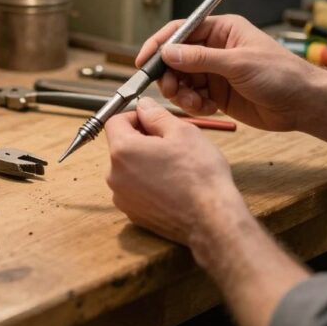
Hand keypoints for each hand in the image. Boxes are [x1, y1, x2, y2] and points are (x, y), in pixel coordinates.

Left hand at [105, 98, 248, 245]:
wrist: (211, 219)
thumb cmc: (199, 175)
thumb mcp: (182, 131)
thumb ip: (156, 115)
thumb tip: (144, 106)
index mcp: (123, 151)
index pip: (115, 121)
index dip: (135, 116)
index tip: (154, 121)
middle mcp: (115, 176)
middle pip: (121, 146)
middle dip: (142, 140)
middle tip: (171, 144)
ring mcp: (123, 198)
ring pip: (129, 168)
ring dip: (146, 162)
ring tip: (174, 167)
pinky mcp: (133, 214)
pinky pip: (135, 189)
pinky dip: (148, 183)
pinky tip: (172, 185)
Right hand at [138, 14, 324, 131]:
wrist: (303, 103)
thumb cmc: (281, 74)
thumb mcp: (239, 63)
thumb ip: (201, 59)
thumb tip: (169, 52)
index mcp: (222, 30)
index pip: (181, 31)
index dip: (160, 44)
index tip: (144, 60)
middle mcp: (216, 49)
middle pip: (177, 58)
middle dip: (169, 74)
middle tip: (170, 88)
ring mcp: (216, 72)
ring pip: (183, 80)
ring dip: (181, 92)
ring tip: (192, 101)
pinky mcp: (218, 93)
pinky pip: (194, 97)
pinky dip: (193, 104)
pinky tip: (206, 108)